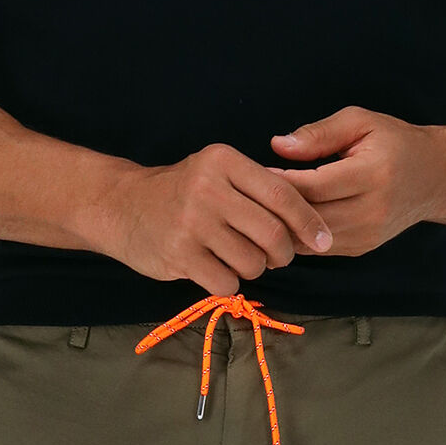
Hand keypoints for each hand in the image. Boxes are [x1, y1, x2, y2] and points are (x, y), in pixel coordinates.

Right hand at [94, 142, 333, 295]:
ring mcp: (192, 222)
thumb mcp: (215, 172)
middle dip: (283, 254)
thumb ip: (256, 189)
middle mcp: (208, 188)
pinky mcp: (179, 254)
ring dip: (253, 269)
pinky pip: (226, 282)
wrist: (121, 206)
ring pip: (252, 262)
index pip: (282, 194)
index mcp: (224, 161)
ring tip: (235, 258)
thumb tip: (310, 225)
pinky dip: (228, 283)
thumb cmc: (180, 192)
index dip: (309, 222)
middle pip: (273, 234)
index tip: (325, 241)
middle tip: (276, 257)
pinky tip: (213, 269)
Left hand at [270, 106, 438, 255]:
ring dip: (284, 228)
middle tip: (248, 195)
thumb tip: (278, 146)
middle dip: (276, 209)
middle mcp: (373, 210)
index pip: (315, 186)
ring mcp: (369, 234)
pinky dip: (297, 237)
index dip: (281, 182)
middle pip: (311, 217)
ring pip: (311, 240)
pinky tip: (281, 222)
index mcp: (373, 174)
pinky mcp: (362, 248)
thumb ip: (319, 133)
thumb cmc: (395, 143)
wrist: (434, 178)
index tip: (255, 173)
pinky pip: (318, 248)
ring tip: (259, 210)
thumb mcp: (361, 122)